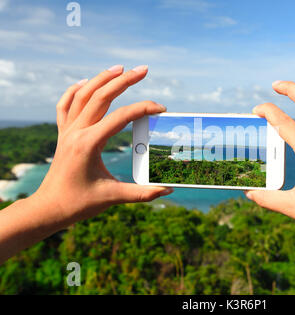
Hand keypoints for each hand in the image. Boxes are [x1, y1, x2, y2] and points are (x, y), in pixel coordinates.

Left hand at [34, 65, 172, 225]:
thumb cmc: (79, 203)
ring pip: (83, 95)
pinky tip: (84, 83)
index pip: (121, 117)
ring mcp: (67, 131)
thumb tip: (168, 190)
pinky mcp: (63, 135)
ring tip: (120, 68)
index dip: (144, 109)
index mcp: (89, 143)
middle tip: (144, 70)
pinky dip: (75, 91)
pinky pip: (65, 105)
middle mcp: (76, 132)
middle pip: (101, 96)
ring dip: (102, 78)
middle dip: (124, 80)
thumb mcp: (113, 197)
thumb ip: (143, 193)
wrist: (49, 208)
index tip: (161, 109)